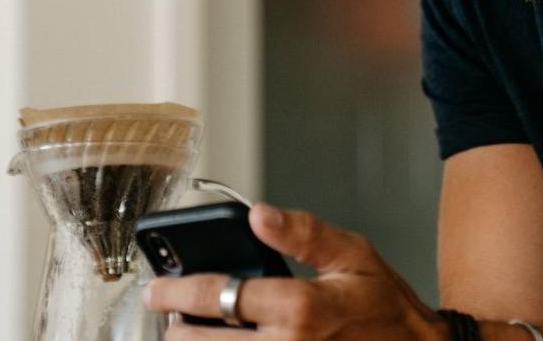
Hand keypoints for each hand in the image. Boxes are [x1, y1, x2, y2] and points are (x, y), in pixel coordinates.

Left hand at [144, 202, 448, 339]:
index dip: (177, 290)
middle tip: (168, 317)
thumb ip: (305, 233)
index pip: (220, 295)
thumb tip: (258, 214)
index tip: (157, 288)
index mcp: (301, 308)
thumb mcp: (354, 255)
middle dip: (178, 327)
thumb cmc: (386, 306)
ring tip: (187, 336)